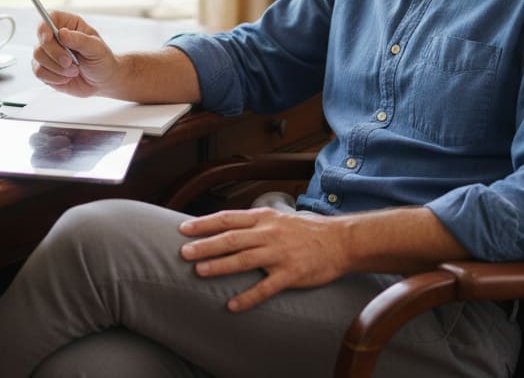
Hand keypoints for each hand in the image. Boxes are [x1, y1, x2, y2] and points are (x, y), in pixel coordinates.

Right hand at [31, 10, 120, 96]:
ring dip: (57, 68)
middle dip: (55, 54)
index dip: (44, 27)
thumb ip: (81, 40)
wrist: (102, 81)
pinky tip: (66, 78)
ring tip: (74, 71)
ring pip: (37, 57)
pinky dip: (54, 77)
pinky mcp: (45, 68)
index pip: (49, 18)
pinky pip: (39, 72)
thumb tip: (62, 33)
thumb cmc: (102, 60)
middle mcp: (55, 37)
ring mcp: (48, 53)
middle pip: (41, 41)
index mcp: (69, 24)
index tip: (48, 38)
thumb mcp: (97, 49)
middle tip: (70, 62)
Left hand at [178, 207, 349, 311]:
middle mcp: (269, 234)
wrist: (340, 241)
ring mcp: (280, 254)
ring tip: (200, 271)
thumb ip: (253, 223)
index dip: (204, 223)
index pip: (228, 219)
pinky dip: (248, 297)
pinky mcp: (291, 273)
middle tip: (183, 252)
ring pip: (244, 259)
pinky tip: (233, 305)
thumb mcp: (277, 218)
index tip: (183, 229)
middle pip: (231, 238)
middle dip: (205, 245)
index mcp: (263, 219)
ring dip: (220, 266)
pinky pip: (266, 287)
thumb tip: (224, 228)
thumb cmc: (305, 231)